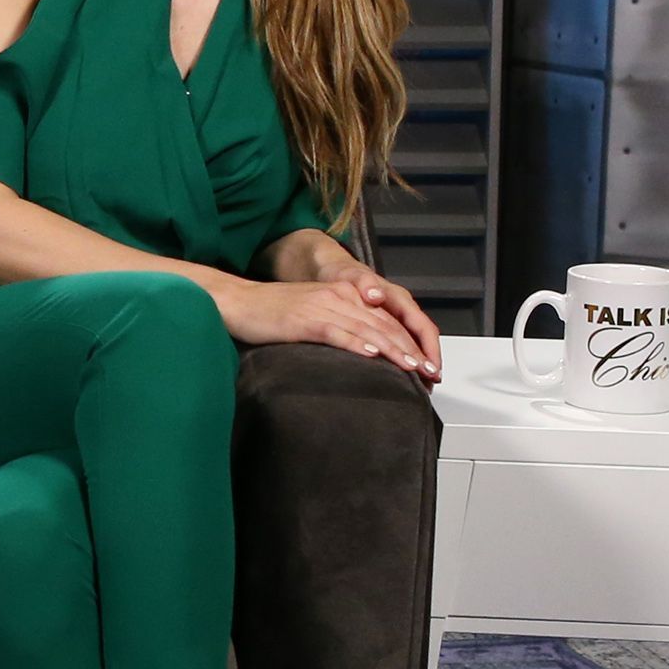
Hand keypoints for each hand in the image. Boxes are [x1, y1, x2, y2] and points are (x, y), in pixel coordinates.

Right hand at [214, 274, 436, 376]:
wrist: (238, 302)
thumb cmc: (270, 314)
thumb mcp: (312, 315)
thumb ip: (339, 327)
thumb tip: (364, 353)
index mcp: (343, 295)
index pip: (386, 320)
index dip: (410, 342)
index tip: (426, 365)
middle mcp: (339, 297)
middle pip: (384, 325)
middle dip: (411, 350)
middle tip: (430, 373)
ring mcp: (323, 306)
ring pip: (368, 329)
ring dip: (394, 350)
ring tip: (413, 367)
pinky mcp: (306, 319)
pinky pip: (338, 332)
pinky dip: (358, 344)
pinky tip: (373, 355)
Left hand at [335, 267, 442, 380]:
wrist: (333, 270)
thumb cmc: (344, 274)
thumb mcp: (351, 275)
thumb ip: (364, 282)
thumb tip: (375, 294)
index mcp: (398, 298)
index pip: (423, 327)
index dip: (429, 349)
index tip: (431, 368)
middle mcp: (401, 308)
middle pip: (424, 339)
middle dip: (429, 361)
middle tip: (430, 383)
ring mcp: (395, 317)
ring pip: (415, 343)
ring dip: (419, 363)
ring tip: (422, 385)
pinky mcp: (386, 324)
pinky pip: (403, 344)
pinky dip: (406, 359)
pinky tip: (405, 373)